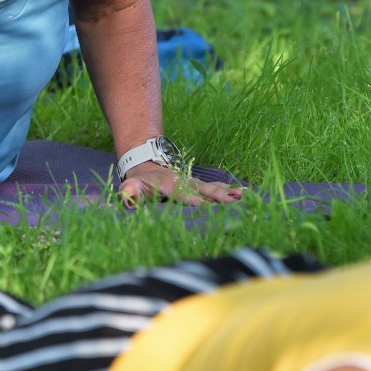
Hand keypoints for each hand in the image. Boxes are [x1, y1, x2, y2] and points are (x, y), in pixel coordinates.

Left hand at [118, 161, 242, 207]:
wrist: (147, 166)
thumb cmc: (139, 182)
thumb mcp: (131, 185)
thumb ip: (130, 191)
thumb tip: (127, 196)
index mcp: (170, 186)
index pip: (182, 193)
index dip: (192, 198)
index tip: (204, 204)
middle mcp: (185, 184)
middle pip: (203, 190)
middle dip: (218, 196)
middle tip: (233, 201)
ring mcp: (193, 184)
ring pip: (211, 188)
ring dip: (226, 193)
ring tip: (243, 197)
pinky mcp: (199, 187)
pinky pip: (215, 188)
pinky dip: (228, 191)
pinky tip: (243, 194)